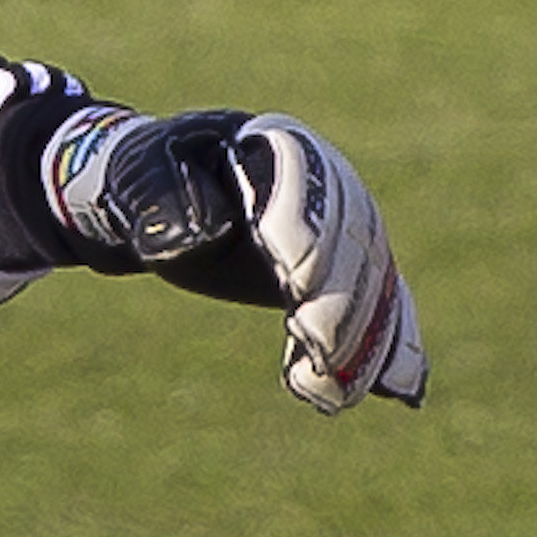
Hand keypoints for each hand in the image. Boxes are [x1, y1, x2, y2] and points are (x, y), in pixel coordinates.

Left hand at [41, 106, 428, 413]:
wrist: (163, 198)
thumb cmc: (149, 181)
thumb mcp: (140, 181)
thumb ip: (164, 201)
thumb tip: (203, 237)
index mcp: (270, 144)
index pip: (304, 183)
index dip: (305, 233)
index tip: (299, 285)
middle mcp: (324, 183)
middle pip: (353, 235)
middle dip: (344, 296)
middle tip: (320, 348)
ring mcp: (342, 231)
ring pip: (374, 278)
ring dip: (367, 337)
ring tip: (334, 390)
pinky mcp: (346, 275)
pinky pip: (380, 309)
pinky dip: (390, 349)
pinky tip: (396, 391)